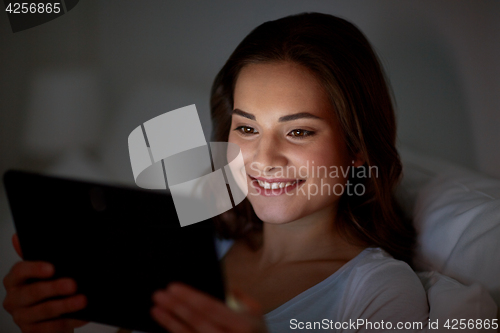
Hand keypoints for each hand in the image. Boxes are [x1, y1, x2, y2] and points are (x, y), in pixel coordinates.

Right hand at [2, 234, 87, 332]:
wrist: (54, 314)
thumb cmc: (49, 287)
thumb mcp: (46, 269)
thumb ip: (37, 254)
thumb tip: (18, 237)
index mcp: (15, 279)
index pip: (20, 270)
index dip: (35, 268)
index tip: (52, 268)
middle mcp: (14, 298)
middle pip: (33, 292)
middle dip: (54, 288)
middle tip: (73, 284)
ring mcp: (21, 317)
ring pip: (44, 311)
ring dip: (65, 305)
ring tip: (82, 300)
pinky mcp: (32, 332)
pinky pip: (51, 328)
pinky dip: (69, 321)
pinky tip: (82, 316)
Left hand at [152, 282, 268, 332]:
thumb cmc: (255, 332)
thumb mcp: (256, 312)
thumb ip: (240, 297)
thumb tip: (222, 285)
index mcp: (242, 324)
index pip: (211, 307)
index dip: (190, 297)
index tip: (173, 287)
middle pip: (196, 321)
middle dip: (175, 306)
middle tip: (159, 295)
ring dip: (170, 321)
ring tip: (156, 309)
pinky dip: (175, 332)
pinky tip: (167, 323)